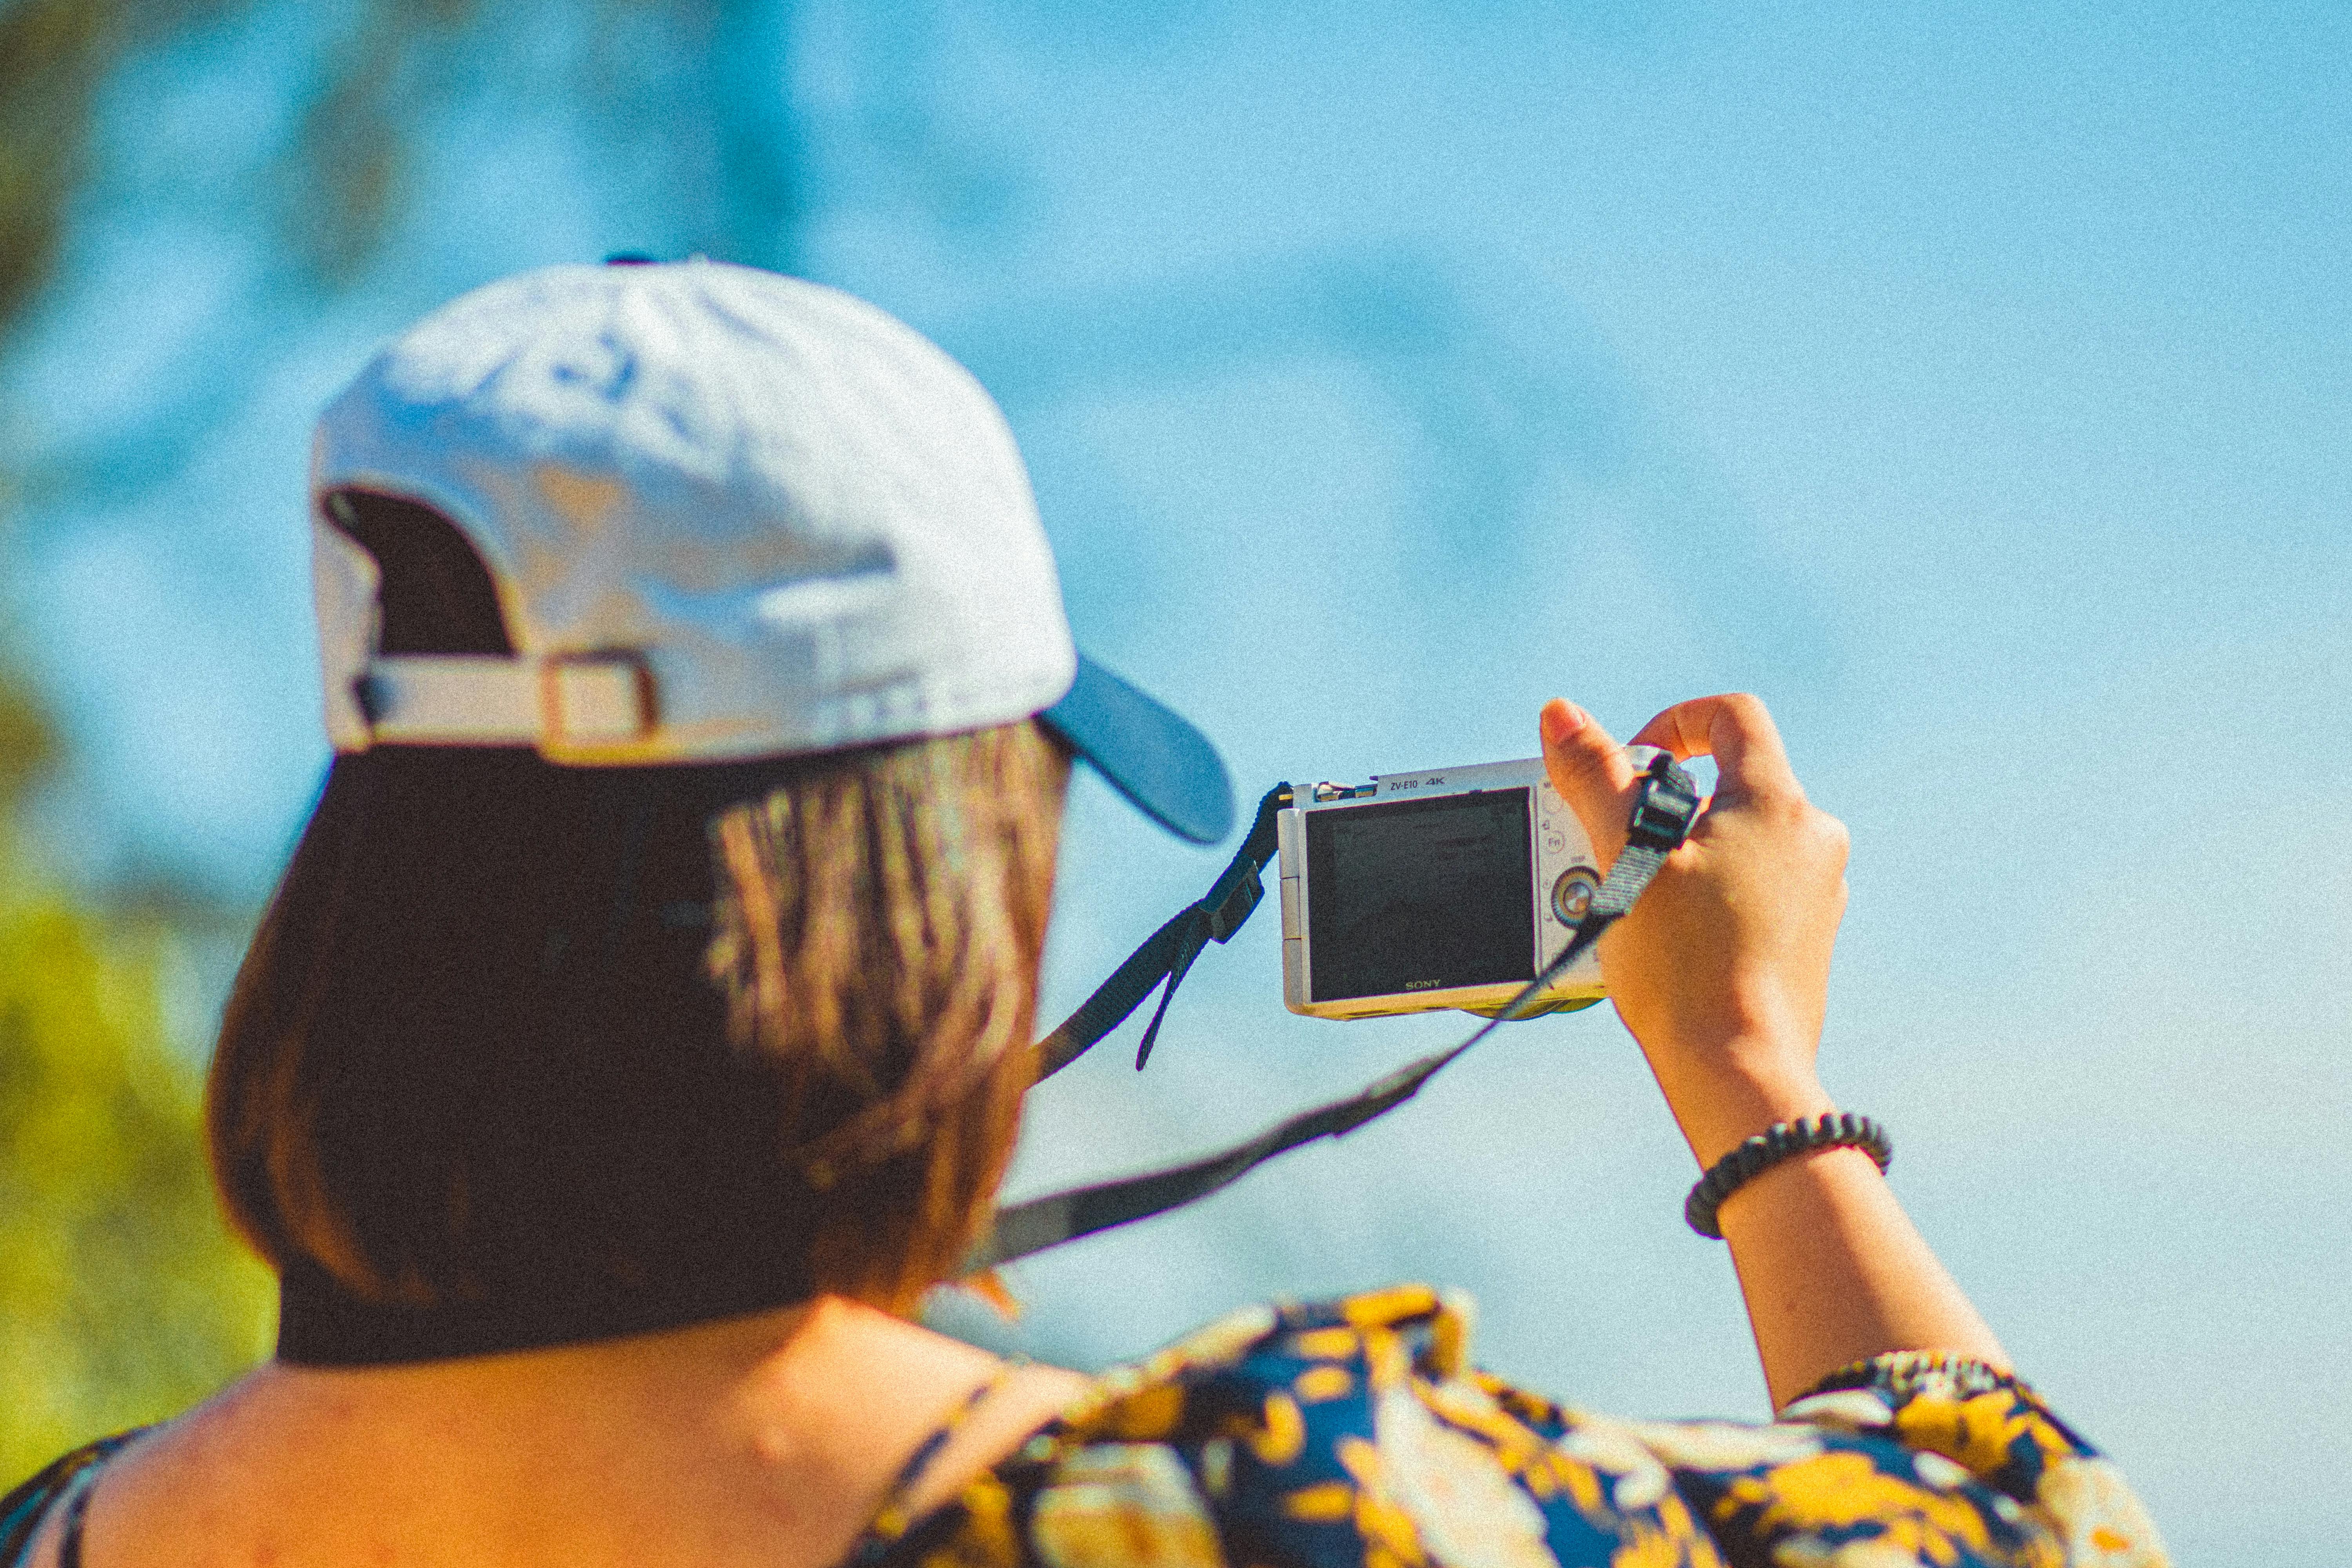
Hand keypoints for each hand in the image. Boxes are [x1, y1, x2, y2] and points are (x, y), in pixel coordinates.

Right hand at [1539, 694, 1850, 1166]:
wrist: (1738, 1069)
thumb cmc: (1684, 966)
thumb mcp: (1626, 856)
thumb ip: (1594, 776)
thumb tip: (1561, 714)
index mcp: (1777, 805)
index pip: (1731, 717)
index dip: (1673, 722)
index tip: (1632, 763)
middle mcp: (1811, 841)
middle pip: (1727, 786)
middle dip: (1661, 808)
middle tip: (1613, 851)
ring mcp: (1818, 894)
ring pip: (1736, 843)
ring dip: (1679, 857)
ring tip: (1633, 906)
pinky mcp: (1807, 941)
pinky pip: (1749, 892)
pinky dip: (1705, 899)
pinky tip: (1667, 942)